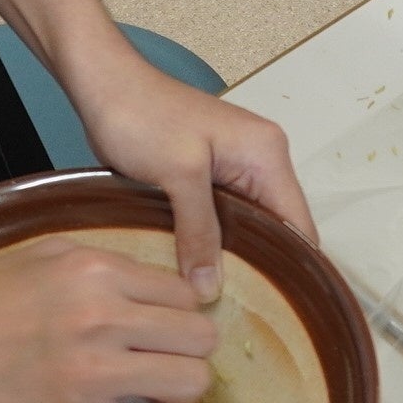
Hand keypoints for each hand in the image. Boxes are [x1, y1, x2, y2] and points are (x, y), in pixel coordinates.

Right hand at [0, 236, 217, 402]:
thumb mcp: (50, 254)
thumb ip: (109, 268)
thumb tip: (160, 295)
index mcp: (98, 271)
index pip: (186, 293)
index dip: (177, 315)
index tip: (155, 332)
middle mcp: (103, 317)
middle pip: (202, 338)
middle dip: (186, 354)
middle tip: (155, 367)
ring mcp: (91, 373)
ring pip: (191, 386)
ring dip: (177, 399)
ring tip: (146, 402)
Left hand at [63, 39, 316, 303]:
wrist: (104, 85)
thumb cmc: (143, 116)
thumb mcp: (178, 175)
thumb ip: (200, 232)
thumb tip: (211, 289)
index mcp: (266, 155)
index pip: (298, 224)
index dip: (295, 269)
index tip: (282, 313)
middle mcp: (259, 162)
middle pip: (276, 230)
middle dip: (263, 271)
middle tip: (246, 317)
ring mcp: (232, 171)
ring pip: (247, 229)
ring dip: (235, 260)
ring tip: (222, 306)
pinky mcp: (206, 179)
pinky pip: (222, 221)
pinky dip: (213, 246)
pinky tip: (198, 277)